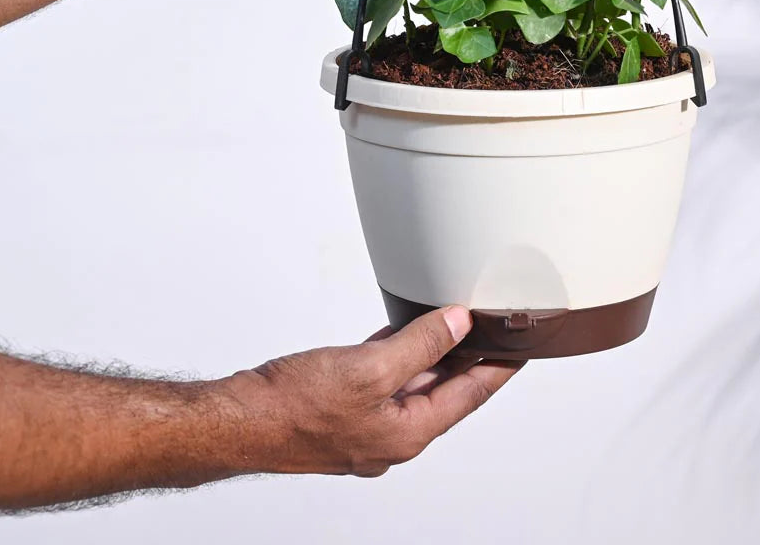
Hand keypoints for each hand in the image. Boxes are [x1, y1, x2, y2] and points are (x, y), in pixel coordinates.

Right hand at [222, 306, 522, 477]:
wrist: (238, 420)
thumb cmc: (292, 407)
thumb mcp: (369, 368)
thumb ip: (419, 345)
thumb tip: (456, 324)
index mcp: (407, 434)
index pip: (470, 395)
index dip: (499, 367)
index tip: (522, 347)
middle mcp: (391, 435)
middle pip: (444, 390)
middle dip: (469, 358)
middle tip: (492, 329)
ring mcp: (366, 424)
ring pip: (413, 383)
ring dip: (434, 353)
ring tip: (455, 325)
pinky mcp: (344, 409)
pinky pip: (385, 379)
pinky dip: (399, 355)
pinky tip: (403, 334)